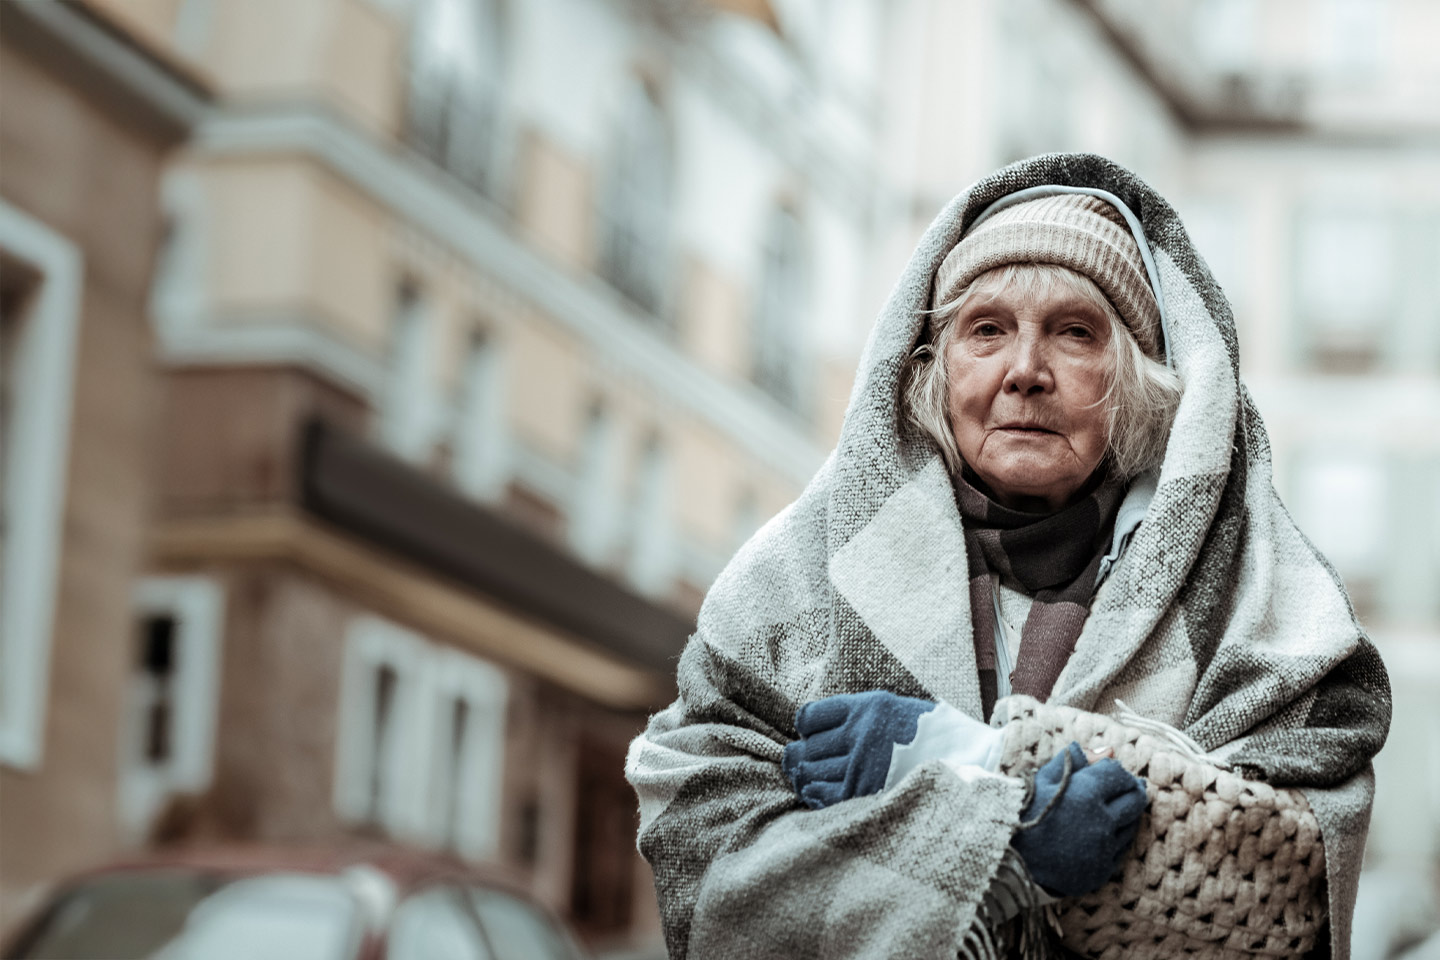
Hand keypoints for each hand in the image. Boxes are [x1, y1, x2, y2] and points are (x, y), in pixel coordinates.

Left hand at [781, 691, 935, 808]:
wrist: (964, 762)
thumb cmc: (924, 736)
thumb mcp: (891, 710)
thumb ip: (856, 716)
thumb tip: (815, 732)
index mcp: (866, 708)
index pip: (809, 716)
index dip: (804, 727)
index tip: (811, 733)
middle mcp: (860, 734)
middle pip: (805, 747)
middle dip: (800, 755)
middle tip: (804, 760)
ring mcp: (861, 765)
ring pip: (809, 772)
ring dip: (804, 776)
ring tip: (810, 777)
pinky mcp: (863, 794)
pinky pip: (822, 796)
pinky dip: (814, 794)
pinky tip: (819, 791)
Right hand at [1010, 742, 1146, 896]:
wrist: (1006, 858)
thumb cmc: (1021, 812)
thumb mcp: (1042, 778)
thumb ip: (1074, 760)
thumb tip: (1107, 750)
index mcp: (1086, 794)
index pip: (1119, 774)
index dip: (1114, 770)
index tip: (1106, 772)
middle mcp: (1101, 822)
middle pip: (1135, 800)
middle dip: (1131, 789)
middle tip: (1121, 788)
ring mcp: (1103, 849)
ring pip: (1131, 825)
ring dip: (1125, 815)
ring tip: (1108, 810)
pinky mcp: (1101, 871)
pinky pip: (1120, 850)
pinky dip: (1115, 839)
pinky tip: (1099, 833)